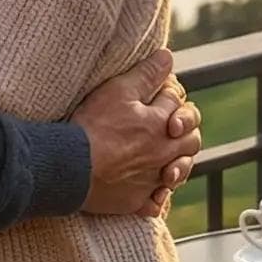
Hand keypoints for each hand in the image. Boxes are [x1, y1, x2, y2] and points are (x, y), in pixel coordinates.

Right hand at [73, 49, 201, 215]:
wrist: (70, 167)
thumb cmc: (93, 127)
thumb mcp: (119, 90)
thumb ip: (147, 74)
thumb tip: (168, 58)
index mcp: (162, 126)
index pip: (181, 106)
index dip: (172, 97)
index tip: (159, 94)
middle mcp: (163, 155)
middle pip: (191, 142)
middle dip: (185, 131)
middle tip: (171, 126)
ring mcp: (152, 181)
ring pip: (179, 173)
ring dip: (178, 163)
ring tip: (166, 156)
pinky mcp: (136, 202)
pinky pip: (156, 204)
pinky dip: (157, 197)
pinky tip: (152, 191)